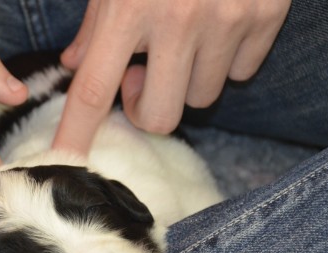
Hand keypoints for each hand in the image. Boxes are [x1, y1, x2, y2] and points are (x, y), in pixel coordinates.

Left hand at [53, 0, 290, 154]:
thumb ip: (95, 21)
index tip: (63, 161)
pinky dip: (228, 59)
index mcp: (129, 8)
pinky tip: (221, 23)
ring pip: (203, 97)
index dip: (76, 131)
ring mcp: (226, 20)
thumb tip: (75, 63)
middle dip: (149, 108)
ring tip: (187, 38)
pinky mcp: (264, 17)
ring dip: (189, 79)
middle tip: (145, 76)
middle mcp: (178, 20)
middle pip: (160, 117)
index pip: (93, 88)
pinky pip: (242, 72)